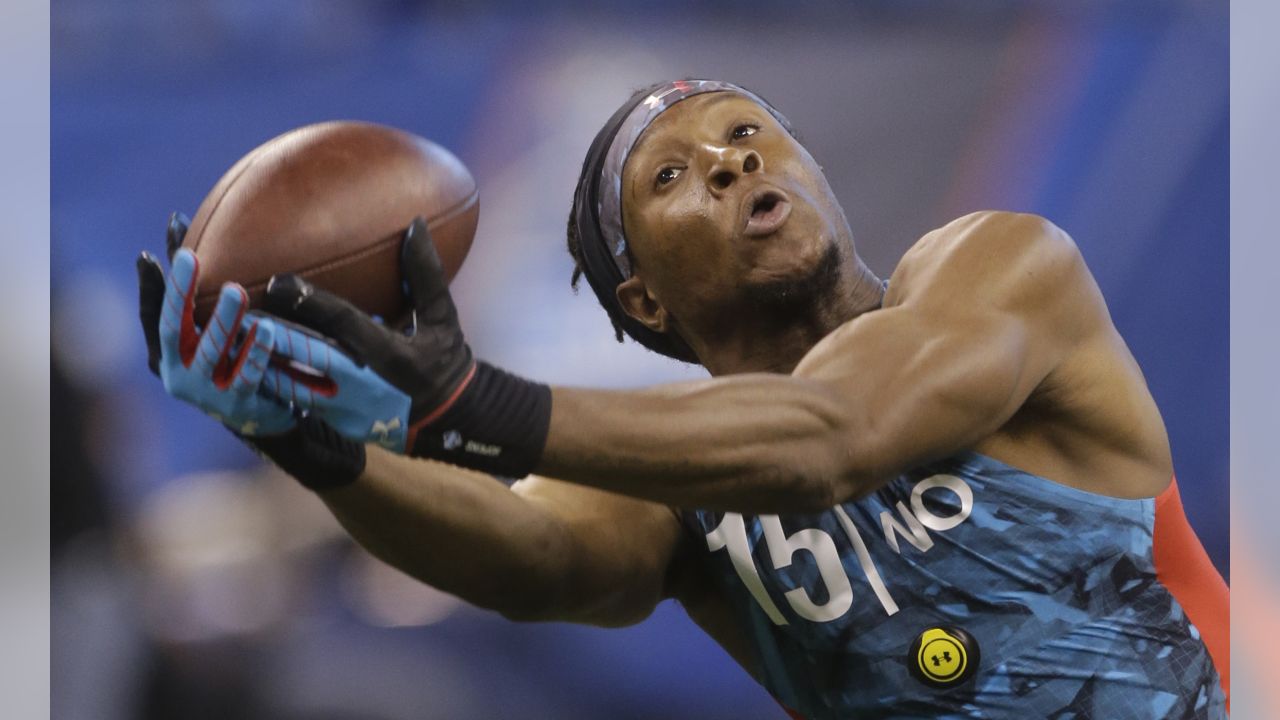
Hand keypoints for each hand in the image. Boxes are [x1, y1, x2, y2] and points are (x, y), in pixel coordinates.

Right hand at [136, 214, 293, 435]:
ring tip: (237, 290)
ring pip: (209, 352)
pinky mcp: (236, 405)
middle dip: (179, 293)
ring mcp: (205, 392)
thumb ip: (197, 286)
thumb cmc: (231, 361)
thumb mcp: (209, 327)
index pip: (153, 315)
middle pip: (172, 329)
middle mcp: (177, 373)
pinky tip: (267, 328)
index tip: (149, 255)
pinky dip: (255, 351)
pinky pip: (246, 375)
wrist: (261, 417)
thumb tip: (179, 221)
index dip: (150, 288)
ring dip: (222, 320)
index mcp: (167, 353)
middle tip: (189, 257)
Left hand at [256, 217, 471, 451]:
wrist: (452, 423)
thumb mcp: (442, 319)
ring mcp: (348, 409)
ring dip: (261, 363)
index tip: (276, 282)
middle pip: (305, 356)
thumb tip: (415, 224)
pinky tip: (247, 367)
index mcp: (389, 354)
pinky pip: (297, 402)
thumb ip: (425, 274)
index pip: (341, 324)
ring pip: (293, 386)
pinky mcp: (338, 424)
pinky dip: (273, 384)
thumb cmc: (446, 362)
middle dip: (269, 335)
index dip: (308, 303)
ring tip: (229, 340)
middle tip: (234, 313)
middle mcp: (364, 383)